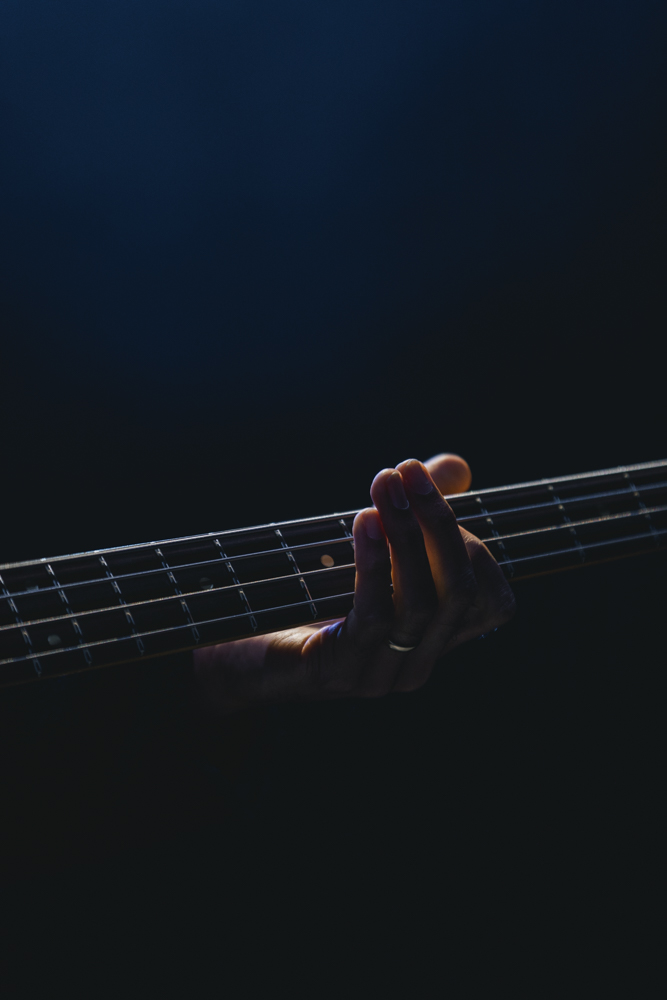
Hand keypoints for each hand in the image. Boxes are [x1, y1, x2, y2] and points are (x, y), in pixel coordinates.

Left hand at [192, 454, 515, 714]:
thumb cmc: (304, 596)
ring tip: (384, 486)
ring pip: (419, 602)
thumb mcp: (367, 550)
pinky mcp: (340, 672)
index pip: (489, 600)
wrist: (230, 654)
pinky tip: (365, 523)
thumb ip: (416, 512)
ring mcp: (380, 675)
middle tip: (410, 471)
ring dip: (405, 534)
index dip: (476, 545)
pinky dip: (374, 564)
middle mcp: (415, 665)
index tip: (431, 491)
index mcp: (430, 641)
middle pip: (459, 592)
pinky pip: (374, 616)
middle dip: (439, 523)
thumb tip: (458, 468)